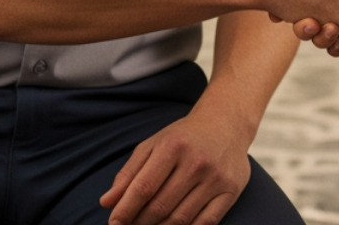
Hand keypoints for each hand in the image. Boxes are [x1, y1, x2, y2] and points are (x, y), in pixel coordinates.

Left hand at [99, 104, 251, 224]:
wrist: (226, 123)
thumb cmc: (184, 136)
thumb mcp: (153, 145)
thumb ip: (129, 172)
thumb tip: (106, 202)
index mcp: (173, 146)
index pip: (143, 187)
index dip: (125, 210)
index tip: (114, 223)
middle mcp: (196, 162)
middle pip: (160, 206)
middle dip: (139, 223)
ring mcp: (216, 178)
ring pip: (181, 219)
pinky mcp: (231, 190)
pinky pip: (206, 223)